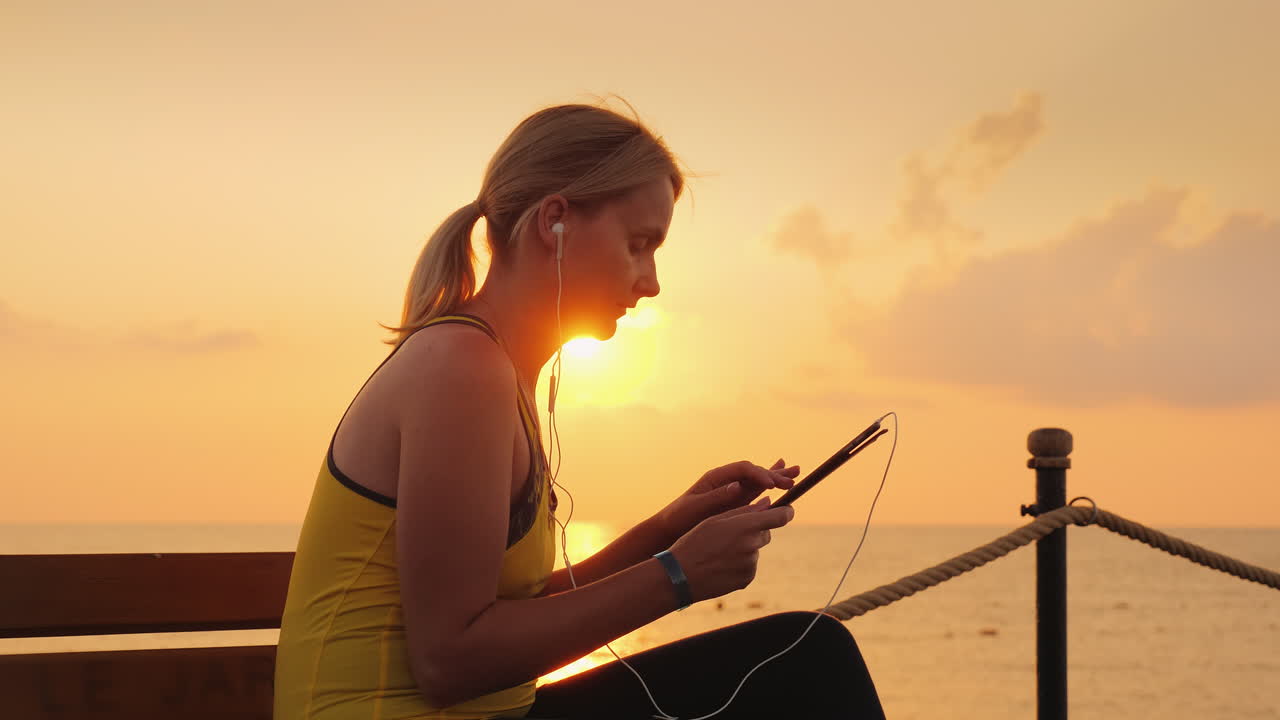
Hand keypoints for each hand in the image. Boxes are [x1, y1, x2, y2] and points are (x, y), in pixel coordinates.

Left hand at [658, 458, 799, 537]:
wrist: (671, 528)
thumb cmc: (679, 517)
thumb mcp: (695, 508)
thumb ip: (717, 497)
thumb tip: (737, 487)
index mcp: (716, 477)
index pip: (743, 470)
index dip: (759, 474)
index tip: (772, 484)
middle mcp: (727, 481)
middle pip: (754, 472)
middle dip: (773, 475)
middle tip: (791, 479)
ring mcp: (733, 491)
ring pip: (758, 480)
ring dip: (776, 477)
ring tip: (795, 472)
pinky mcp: (736, 503)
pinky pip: (757, 492)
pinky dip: (770, 486)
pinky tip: (783, 481)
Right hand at [668, 496, 796, 602]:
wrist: (681, 576)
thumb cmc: (695, 542)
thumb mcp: (716, 519)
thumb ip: (745, 511)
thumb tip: (768, 502)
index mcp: (746, 526)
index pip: (781, 517)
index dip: (786, 512)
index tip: (787, 510)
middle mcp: (752, 545)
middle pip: (766, 533)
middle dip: (756, 531)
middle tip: (732, 534)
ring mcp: (751, 564)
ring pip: (755, 550)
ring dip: (745, 548)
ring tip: (720, 551)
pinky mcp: (747, 579)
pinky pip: (749, 566)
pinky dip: (740, 564)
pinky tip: (721, 564)